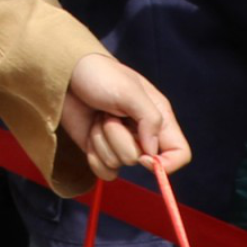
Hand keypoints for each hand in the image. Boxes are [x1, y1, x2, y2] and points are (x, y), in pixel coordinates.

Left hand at [58, 50, 185, 176]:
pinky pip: (104, 171)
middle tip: (110, 114)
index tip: (143, 157)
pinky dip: (93, 155)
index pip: (180, 153)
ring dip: (102, 140)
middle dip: (119, 139)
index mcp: (159, 117)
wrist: (66, 75)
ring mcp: (121, 144)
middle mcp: (142, 134)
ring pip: (118, 165)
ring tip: (99, 116)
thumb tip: (152, 152)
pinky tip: (89, 133)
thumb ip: (149, 119)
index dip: (167, 163)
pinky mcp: (102, 151)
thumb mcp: (129, 90)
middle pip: (142, 161)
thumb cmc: (100, 75)